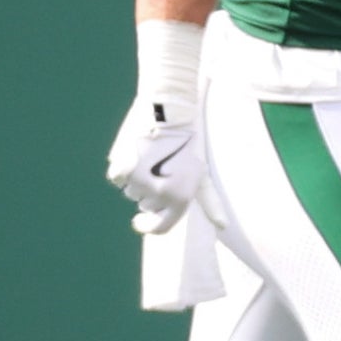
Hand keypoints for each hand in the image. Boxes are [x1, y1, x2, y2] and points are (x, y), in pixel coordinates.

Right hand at [106, 91, 206, 233]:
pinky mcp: (122, 169)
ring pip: (130, 191)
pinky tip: (137, 152)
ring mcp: (140, 183)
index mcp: (181, 199)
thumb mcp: (203, 173)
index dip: (148, 226)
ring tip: (151, 157)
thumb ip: (210, 202)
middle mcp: (160, 195)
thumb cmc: (189, 143)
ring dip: (138, 179)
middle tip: (160, 167)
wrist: (169, 112)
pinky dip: (123, 168)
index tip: (139, 221)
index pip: (160, 227)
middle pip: (145, 205)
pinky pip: (117, 178)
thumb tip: (223, 226)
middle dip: (151, 192)